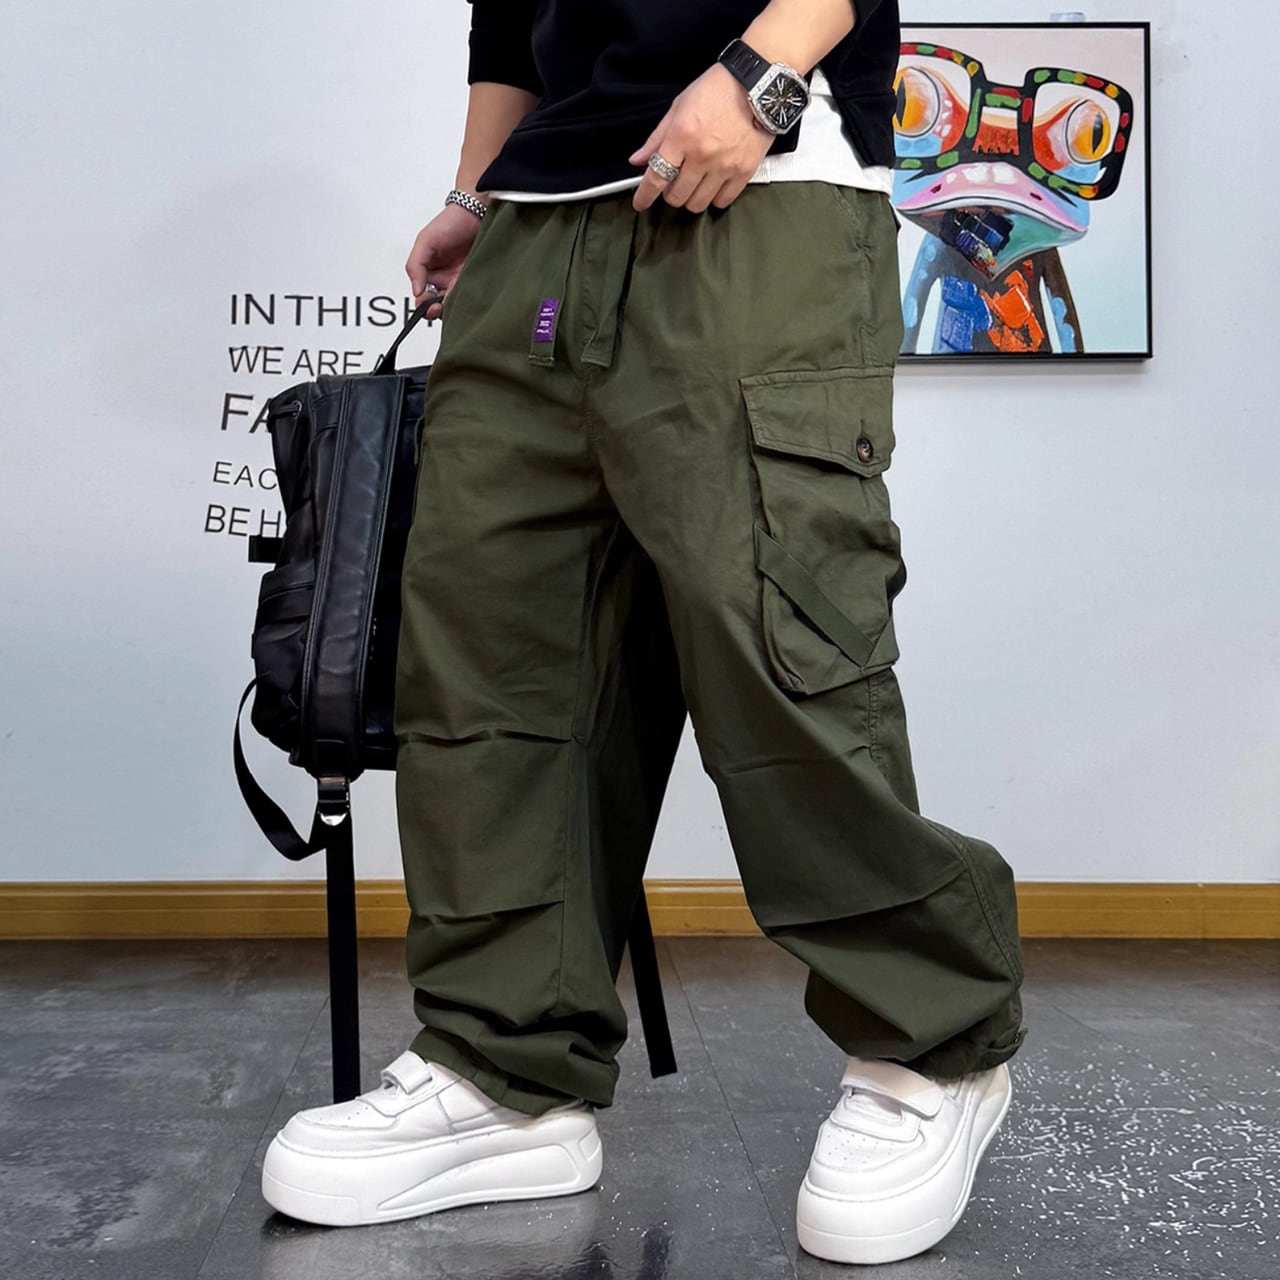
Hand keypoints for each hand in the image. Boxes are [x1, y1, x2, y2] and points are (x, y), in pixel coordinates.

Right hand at [404, 203, 485, 320]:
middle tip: (437, 307)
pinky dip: (468, 300)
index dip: (423, 304)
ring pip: (454, 304)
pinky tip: (465, 297)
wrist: (476, 213)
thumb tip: (416, 291)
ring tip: (451, 301)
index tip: (427, 304)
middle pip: (438, 305)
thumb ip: (415, 266)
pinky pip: (470, 297)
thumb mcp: (425, 241)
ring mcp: (460, 281)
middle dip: (436, 310)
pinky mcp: (476, 280)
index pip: (422, 297)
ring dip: (451, 307)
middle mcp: (444, 279)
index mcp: (428, 272)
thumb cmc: (450, 222)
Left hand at [628, 64, 775, 213]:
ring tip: (695, 183)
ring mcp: (724, 166)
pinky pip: (722, 201)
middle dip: (670, 193)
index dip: (644, 196)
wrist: (758, 84)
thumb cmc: (718, 89)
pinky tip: (713, 185)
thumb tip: (638, 160)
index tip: (641, 203)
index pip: (656, 178)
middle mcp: (701, 156)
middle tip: (674, 182)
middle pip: (676, 196)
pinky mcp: (744, 172)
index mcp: (681, 137)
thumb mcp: (680, 106)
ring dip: (691, 197)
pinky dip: (714, 198)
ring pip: (698, 204)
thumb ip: (657, 137)